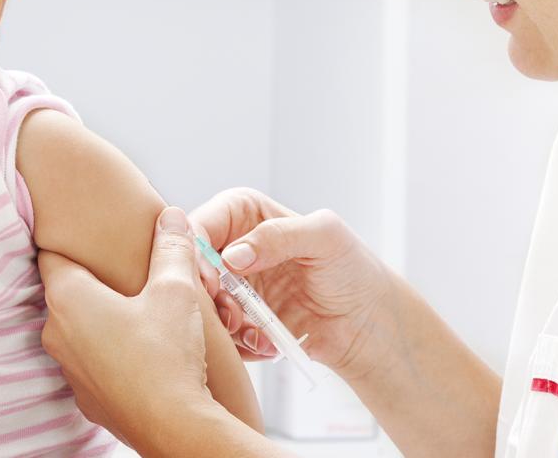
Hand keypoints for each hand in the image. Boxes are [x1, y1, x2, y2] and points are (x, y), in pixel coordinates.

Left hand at [40, 207, 212, 450]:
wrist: (174, 425)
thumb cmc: (168, 354)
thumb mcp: (176, 289)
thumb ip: (172, 248)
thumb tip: (173, 216)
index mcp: (69, 299)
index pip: (53, 255)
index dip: (72, 241)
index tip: (92, 235)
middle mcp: (57, 333)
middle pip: (67, 292)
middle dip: (96, 280)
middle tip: (129, 271)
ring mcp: (70, 368)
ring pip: (80, 328)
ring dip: (103, 317)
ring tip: (141, 311)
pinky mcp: (87, 395)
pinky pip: (93, 359)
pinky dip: (110, 349)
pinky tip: (143, 350)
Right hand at [191, 189, 395, 378]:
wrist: (366, 323)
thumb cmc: (352, 268)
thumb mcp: (324, 236)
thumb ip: (278, 235)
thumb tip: (233, 255)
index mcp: (246, 214)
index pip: (202, 223)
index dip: (196, 248)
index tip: (211, 277)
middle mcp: (232, 248)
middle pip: (191, 267)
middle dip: (207, 292)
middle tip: (231, 311)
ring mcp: (234, 287)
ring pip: (200, 303)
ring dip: (224, 321)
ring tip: (257, 330)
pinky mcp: (239, 320)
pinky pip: (220, 334)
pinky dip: (239, 342)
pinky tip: (268, 342)